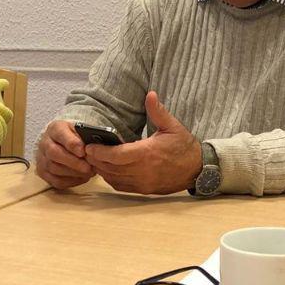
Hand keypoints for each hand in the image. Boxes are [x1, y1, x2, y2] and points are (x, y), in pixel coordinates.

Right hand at [35, 121, 95, 189]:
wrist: (61, 143)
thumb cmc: (74, 137)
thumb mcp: (80, 130)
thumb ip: (85, 136)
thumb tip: (94, 147)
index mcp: (55, 129)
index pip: (60, 134)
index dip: (72, 144)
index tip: (83, 151)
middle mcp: (44, 143)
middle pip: (54, 153)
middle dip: (73, 162)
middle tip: (88, 167)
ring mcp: (41, 159)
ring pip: (54, 168)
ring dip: (73, 173)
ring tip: (88, 173)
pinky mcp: (43, 173)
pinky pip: (55, 181)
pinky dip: (71, 181)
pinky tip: (82, 178)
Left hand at [85, 91, 200, 194]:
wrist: (198, 169)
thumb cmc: (184, 146)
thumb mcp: (173, 126)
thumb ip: (158, 111)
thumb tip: (150, 94)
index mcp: (147, 153)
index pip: (116, 155)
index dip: (99, 152)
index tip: (89, 146)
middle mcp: (143, 171)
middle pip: (111, 168)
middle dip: (96, 160)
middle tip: (85, 151)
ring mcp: (143, 182)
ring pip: (114, 179)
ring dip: (102, 170)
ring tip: (94, 159)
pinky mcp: (144, 190)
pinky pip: (121, 187)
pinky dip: (111, 179)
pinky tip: (107, 170)